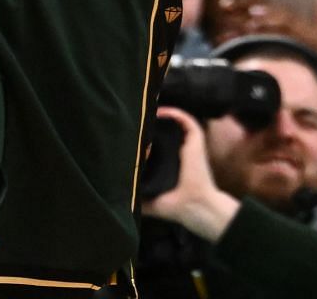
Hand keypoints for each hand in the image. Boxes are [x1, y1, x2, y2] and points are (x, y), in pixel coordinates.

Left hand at [140, 108, 241, 240]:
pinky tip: (159, 111)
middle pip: (166, 131)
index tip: (133, 133)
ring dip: (164, 115)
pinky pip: (186, 120)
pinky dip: (174, 113)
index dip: (147, 137)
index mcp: (171, 164)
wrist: (194, 206)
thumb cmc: (176, 205)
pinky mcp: (196, 141)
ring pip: (177, 123)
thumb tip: (121, 194)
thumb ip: (138, 197)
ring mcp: (189, 146)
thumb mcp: (152, 200)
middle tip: (138, 117)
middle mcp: (180, 153)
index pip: (158, 145)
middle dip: (153, 123)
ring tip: (148, 109)